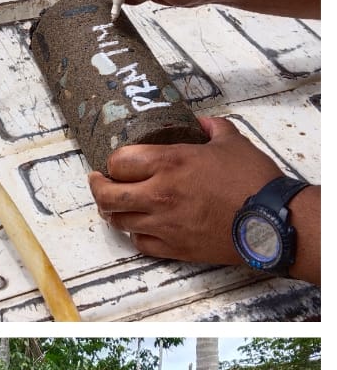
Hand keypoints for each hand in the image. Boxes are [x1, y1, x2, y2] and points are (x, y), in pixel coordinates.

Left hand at [89, 117, 292, 268]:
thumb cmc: (252, 180)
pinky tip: (140, 226)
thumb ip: (211, 128)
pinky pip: (139, 242)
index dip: (113, 162)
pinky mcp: (172, 247)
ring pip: (118, 220)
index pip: (118, 162)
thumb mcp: (232, 142)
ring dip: (114, 211)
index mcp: (170, 163)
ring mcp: (163, 223)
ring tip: (117, 204)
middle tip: (98, 182)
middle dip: (97, 188)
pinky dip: (135, 234)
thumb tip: (200, 122)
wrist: (272, 220)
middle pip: (107, 195)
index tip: (115, 162)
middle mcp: (159, 194)